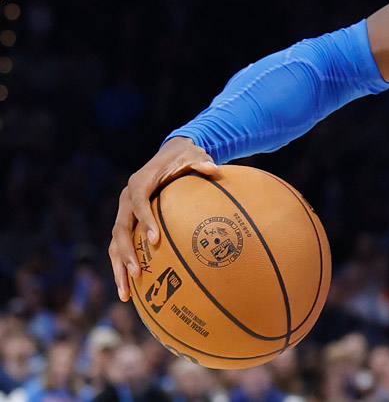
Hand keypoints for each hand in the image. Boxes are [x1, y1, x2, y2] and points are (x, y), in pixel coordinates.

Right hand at [108, 136, 218, 302]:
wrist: (169, 154)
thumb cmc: (184, 157)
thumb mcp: (194, 155)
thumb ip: (202, 162)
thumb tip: (214, 169)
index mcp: (139, 183)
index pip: (139, 203)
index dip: (145, 221)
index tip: (155, 240)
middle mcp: (126, 199)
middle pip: (119, 229)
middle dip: (126, 253)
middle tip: (137, 274)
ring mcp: (124, 213)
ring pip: (115, 244)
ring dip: (119, 268)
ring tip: (125, 294)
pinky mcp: (127, 222)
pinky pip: (121, 247)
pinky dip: (124, 266)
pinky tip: (131, 289)